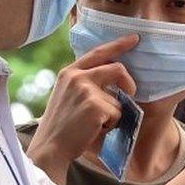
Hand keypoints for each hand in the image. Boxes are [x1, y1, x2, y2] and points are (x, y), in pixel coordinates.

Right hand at [27, 35, 137, 183]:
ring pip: (118, 98)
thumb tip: (113, 78)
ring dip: (113, 114)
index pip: (98, 52)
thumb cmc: (62, 125)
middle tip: (130, 92)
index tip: (135, 38)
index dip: (118, 44)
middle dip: (129, 82)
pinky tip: (95, 130)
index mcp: (70, 72)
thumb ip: (85, 82)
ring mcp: (86, 90)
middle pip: (117, 68)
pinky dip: (111, 124)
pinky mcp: (95, 106)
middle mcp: (77, 77)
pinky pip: (117, 113)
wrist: (50, 146)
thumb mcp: (67, 95)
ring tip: (95, 124)